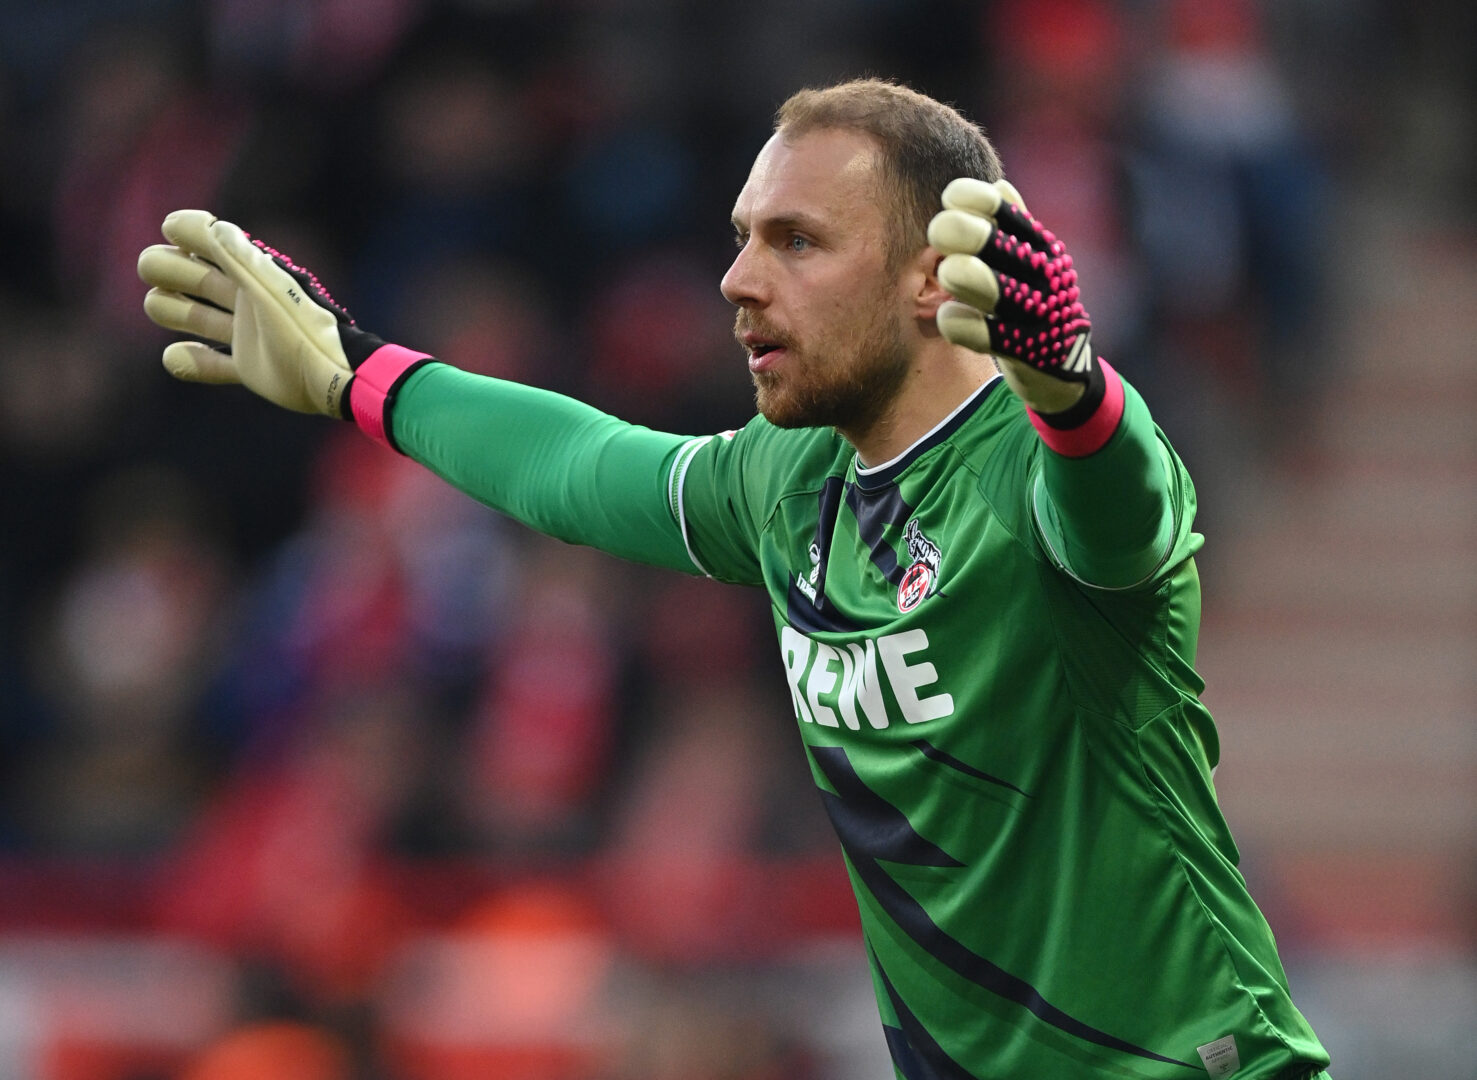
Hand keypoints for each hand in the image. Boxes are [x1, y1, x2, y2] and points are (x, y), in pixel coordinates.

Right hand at [139, 210, 384, 416]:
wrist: (334, 380)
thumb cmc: (304, 330)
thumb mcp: (270, 290)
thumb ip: (238, 258)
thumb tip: (201, 224)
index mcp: (248, 269)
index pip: (198, 235)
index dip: (181, 231)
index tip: (179, 237)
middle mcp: (241, 296)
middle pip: (179, 272)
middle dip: (166, 272)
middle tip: (189, 290)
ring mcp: (242, 332)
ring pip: (187, 313)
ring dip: (171, 312)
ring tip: (189, 322)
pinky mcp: (246, 367)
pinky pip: (206, 363)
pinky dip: (187, 362)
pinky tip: (179, 357)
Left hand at [927, 179, 1095, 414]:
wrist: (1061, 360)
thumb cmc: (1028, 298)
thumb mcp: (1025, 258)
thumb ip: (1010, 226)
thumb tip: (996, 185)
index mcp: (1038, 243)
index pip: (1003, 209)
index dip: (974, 198)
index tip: (949, 197)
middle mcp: (1043, 273)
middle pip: (999, 245)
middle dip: (964, 233)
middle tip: (937, 231)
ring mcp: (1038, 312)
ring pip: (998, 290)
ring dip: (969, 277)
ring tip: (947, 271)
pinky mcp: (1029, 351)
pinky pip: (991, 337)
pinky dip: (964, 325)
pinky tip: (945, 316)